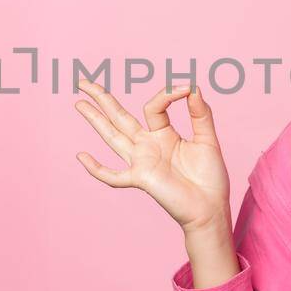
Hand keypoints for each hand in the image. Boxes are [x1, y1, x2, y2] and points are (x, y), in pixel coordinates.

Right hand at [72, 80, 231, 233]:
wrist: (211, 207)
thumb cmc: (210, 177)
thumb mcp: (208, 139)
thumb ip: (201, 114)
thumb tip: (193, 86)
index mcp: (163, 133)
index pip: (154, 106)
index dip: (167, 94)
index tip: (186, 87)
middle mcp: (147, 145)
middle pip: (119, 117)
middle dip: (102, 99)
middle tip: (84, 82)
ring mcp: (141, 162)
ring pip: (112, 137)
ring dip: (95, 120)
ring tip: (79, 104)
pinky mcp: (141, 179)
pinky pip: (113, 176)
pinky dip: (97, 169)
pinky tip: (81, 156)